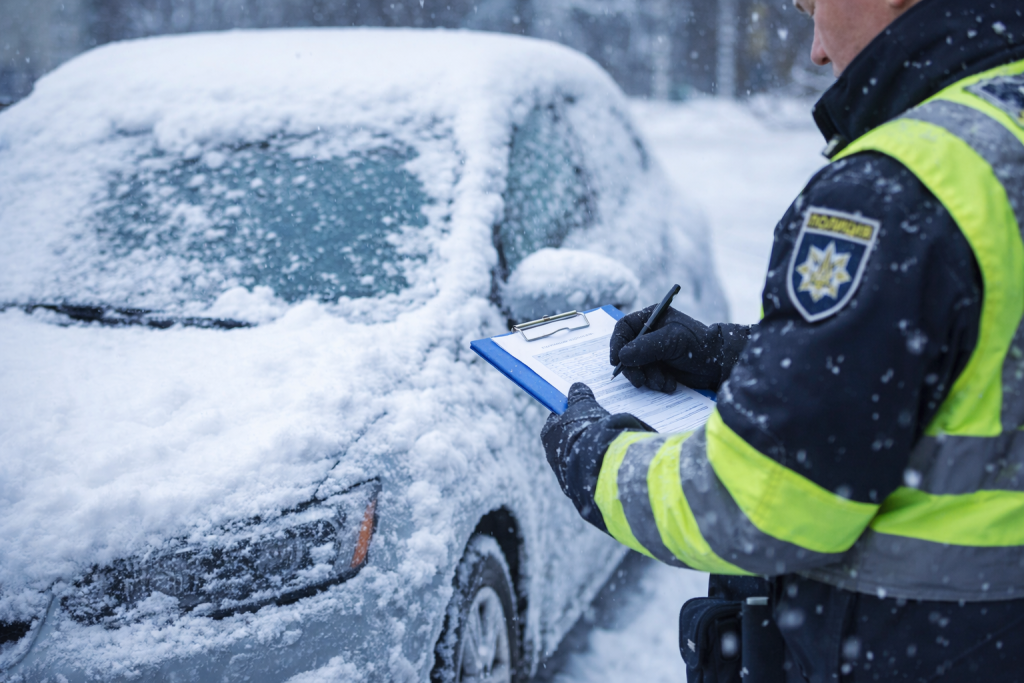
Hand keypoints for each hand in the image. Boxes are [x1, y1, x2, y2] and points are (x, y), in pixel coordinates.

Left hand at [541, 383, 608, 491]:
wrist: (600, 464)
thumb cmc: (588, 430)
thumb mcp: (584, 406)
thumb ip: (579, 396)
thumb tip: (576, 387)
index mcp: (548, 433)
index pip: (556, 418)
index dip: (570, 412)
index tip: (582, 409)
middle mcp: (552, 454)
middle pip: (568, 437)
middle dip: (581, 431)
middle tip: (598, 424)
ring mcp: (565, 472)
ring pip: (578, 454)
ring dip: (590, 448)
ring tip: (608, 441)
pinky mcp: (579, 485)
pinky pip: (588, 468)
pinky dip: (596, 462)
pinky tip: (609, 457)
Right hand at [609, 305, 749, 392]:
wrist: (718, 366)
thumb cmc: (699, 345)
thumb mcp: (672, 341)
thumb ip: (646, 347)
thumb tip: (622, 356)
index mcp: (651, 318)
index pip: (623, 328)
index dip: (617, 344)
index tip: (616, 361)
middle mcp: (649, 334)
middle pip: (626, 351)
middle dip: (633, 368)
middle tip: (640, 381)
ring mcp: (652, 352)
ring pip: (635, 367)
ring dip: (647, 378)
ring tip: (663, 382)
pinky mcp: (658, 368)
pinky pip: (646, 377)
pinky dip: (655, 383)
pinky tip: (669, 384)